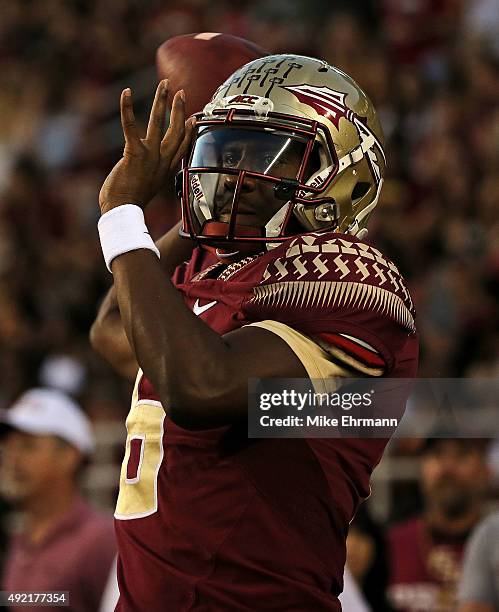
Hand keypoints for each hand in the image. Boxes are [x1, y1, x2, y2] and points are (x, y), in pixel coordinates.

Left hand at [99, 79, 194, 214]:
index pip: (182, 147)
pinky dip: (127, 108)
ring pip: (159, 123)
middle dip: (179, 110)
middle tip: (181, 92)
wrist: (123, 213)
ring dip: (162, 101)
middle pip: (176, 131)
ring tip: (165, 84)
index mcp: (166, 170)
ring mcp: (150, 157)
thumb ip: (147, 175)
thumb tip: (143, 173)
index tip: (193, 117)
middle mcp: (162, 161)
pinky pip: (131, 126)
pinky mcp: (134, 153)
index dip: (189, 131)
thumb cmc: (129, 205)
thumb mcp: (145, 188)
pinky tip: (125, 92)